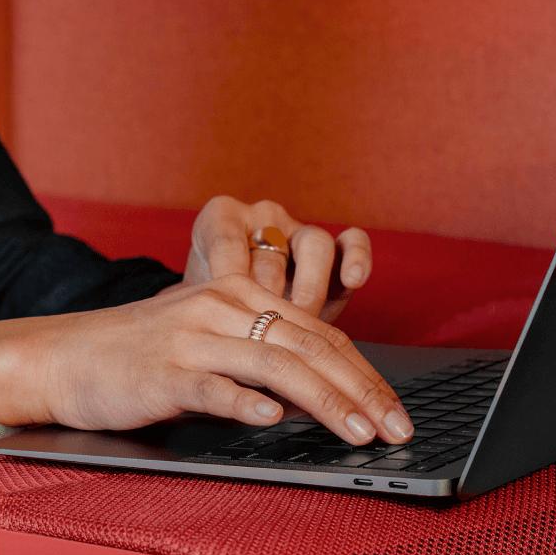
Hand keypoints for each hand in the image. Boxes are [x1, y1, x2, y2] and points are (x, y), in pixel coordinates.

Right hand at [0, 275, 413, 446]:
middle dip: (362, 392)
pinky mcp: (164, 371)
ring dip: (324, 401)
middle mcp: (224, 306)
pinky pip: (213, 386)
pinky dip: (247, 403)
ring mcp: (193, 336)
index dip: (367, 375)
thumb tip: (330, 396)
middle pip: (310, 347)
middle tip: (398, 430)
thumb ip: (267, 357)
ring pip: (275, 364)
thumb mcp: (213, 341)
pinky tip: (275, 422)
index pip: (322, 335)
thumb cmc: (148, 356)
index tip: (398, 413)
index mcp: (243, 294)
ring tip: (359, 433)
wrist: (70, 355)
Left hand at [177, 196, 371, 322]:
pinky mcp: (335, 252)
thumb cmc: (210, 312)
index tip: (227, 314)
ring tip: (301, 319)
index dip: (228, 281)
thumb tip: (218, 338)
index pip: (225, 242)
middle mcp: (262, 217)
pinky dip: (356, 258)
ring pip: (313, 245)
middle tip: (263, 329)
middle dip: (268, 294)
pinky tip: (352, 279)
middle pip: (271, 251)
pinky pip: (351, 242)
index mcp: (221, 218)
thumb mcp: (200, 307)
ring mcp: (299, 231)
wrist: (233, 321)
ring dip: (308, 289)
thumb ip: (208, 310)